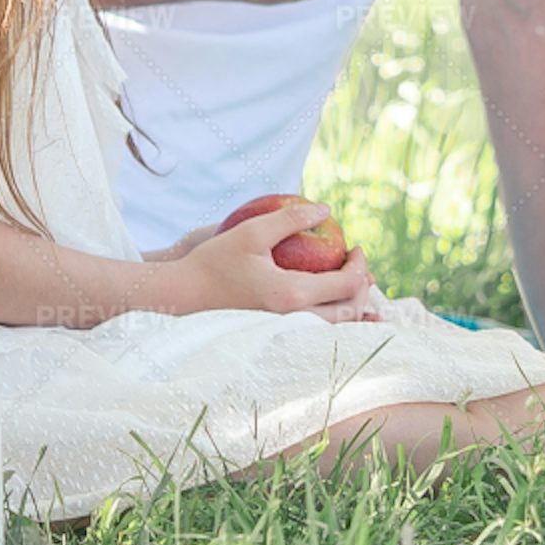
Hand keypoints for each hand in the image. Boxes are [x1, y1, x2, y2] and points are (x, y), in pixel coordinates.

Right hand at [172, 198, 380, 316]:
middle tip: (357, 263)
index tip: (356, 246)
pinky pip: (315, 330)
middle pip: (349, 311)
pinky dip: (333, 319)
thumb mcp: (252, 231)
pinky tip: (333, 305)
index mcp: (292, 296)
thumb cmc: (214, 262)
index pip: (346, 285)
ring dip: (351, 305)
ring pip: (334, 326)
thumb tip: (326, 209)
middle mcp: (294, 320)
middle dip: (362, 286)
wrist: (183, 296)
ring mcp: (285, 332)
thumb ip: (291, 219)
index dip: (360, 265)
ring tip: (354, 283)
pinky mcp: (276, 334)